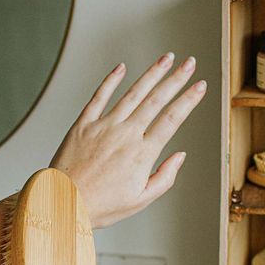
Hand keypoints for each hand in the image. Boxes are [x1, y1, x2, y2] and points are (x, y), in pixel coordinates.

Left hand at [50, 53, 205, 227]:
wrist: (63, 201)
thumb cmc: (101, 205)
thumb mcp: (140, 200)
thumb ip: (164, 177)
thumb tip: (180, 156)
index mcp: (142, 154)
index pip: (172, 119)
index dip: (189, 100)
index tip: (200, 86)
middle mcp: (125, 134)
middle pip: (156, 100)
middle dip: (176, 78)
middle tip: (190, 63)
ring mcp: (104, 126)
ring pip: (133, 93)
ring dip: (152, 73)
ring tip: (167, 58)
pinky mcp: (83, 124)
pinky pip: (99, 96)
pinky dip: (111, 80)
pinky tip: (122, 67)